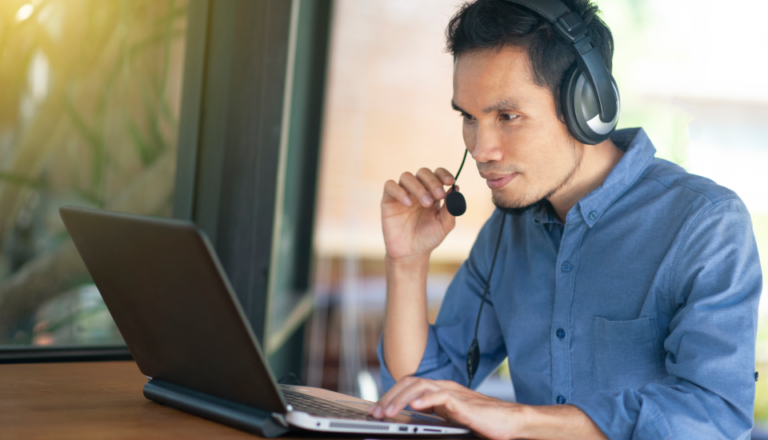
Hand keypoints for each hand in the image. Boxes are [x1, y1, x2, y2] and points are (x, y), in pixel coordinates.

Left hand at [367, 377, 607, 439]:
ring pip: (420, 385)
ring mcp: (454, 393)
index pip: (409, 385)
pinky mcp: (464, 402)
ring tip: (388, 412)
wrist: (512, 422)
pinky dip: (426, 399)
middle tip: (375, 413)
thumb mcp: (452, 418)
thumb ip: (434, 414)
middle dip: (389, 397)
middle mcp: (445, 387)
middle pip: (410, 382)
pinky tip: (415, 406)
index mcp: (440, 390)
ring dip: (401, 398)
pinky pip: (441, 396)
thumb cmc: (484, 422)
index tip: (376, 410)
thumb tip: (412, 418)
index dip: (390, 395)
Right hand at [381, 168, 457, 260]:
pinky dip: (399, 191)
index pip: (437, 174)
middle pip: (423, 172)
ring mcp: (402, 193)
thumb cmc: (428, 238)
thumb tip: (456, 188)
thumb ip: (451, 208)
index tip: (450, 182)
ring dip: (418, 187)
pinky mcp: (388, 200)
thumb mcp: (444, 225)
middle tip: (439, 195)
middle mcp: (417, 190)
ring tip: (425, 203)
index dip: (443, 174)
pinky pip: (390, 186)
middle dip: (432, 181)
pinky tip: (408, 204)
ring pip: (406, 176)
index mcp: (432, 192)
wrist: (411, 254)